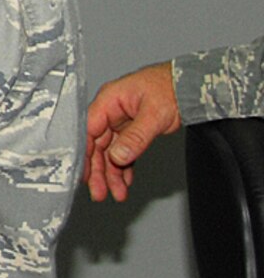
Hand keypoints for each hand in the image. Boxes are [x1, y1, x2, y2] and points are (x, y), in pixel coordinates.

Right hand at [84, 60, 180, 200]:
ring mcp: (120, 120)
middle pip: (97, 145)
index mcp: (108, 100)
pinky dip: (124, 167)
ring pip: (110, 152)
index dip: (84, 154)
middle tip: (100, 192)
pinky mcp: (132, 129)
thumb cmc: (172, 87)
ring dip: (112, 173)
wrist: (192, 85)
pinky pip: (123, 151)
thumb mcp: (154, 114)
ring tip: (117, 193)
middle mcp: (110, 111)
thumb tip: (118, 156)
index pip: (88, 130)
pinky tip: (125, 181)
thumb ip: (135, 137)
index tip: (85, 175)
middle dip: (98, 171)